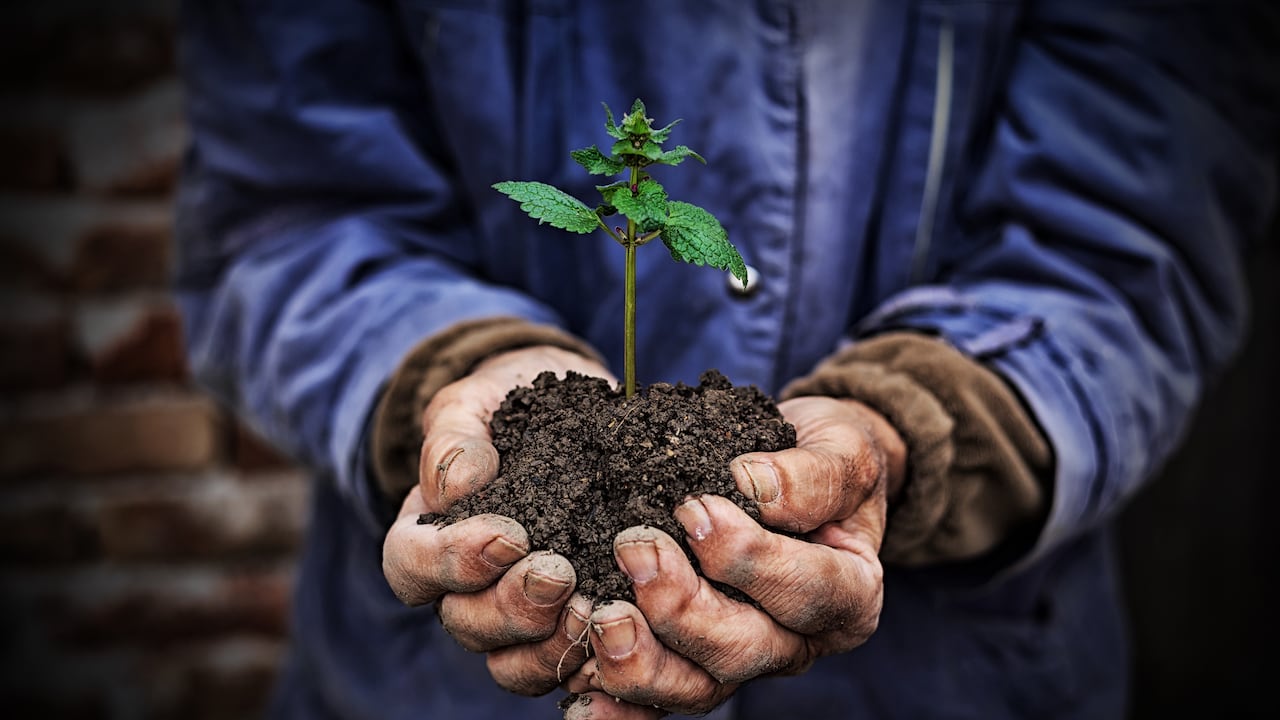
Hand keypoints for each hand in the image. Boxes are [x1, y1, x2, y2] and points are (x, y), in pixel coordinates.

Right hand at [382, 345, 615, 695]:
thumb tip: (459, 485)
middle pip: (468, 625)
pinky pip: (578, 669)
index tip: (506, 535)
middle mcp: (469, 590)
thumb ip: (454, 436)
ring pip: (517, 664)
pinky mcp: (577, 625)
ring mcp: (523, 617)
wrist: (574, 411)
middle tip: (558, 574)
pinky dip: (599, 664)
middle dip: (511, 607)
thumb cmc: (510, 405)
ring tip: (595, 610)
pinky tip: (630, 635)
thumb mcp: (474, 402)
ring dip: (553, 645)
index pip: (412, 567)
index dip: (451, 563)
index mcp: (429, 536)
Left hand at [563, 396, 906, 716]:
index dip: (750, 559)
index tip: (697, 510)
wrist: (798, 470)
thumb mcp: (842, 451)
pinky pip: (656, 701)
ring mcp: (742, 660)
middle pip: (744, 650)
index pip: (806, 591)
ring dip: (644, 661)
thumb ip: (815, 474)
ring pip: (697, 689)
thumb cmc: (823, 460)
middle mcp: (797, 641)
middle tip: (637, 549)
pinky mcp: (692, 663)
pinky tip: (580, 696)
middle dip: (683, 608)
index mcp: (849, 595)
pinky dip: (618, 705)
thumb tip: (754, 485)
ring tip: (604, 618)